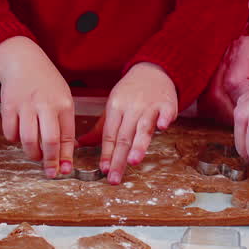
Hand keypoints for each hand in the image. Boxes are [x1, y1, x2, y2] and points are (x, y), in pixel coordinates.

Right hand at [0, 36, 75, 177]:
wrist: (22, 60)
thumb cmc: (45, 83)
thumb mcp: (63, 97)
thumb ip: (65, 123)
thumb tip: (66, 153)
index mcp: (63, 103)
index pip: (67, 136)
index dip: (66, 157)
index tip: (65, 170)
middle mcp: (46, 104)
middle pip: (49, 141)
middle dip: (50, 162)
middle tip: (50, 173)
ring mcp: (26, 105)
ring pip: (28, 140)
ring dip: (32, 154)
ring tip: (35, 155)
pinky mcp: (8, 106)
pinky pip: (10, 133)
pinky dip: (14, 140)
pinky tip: (19, 135)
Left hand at [78, 62, 176, 183]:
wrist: (153, 70)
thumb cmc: (131, 92)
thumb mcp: (113, 106)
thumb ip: (100, 129)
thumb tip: (80, 145)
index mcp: (115, 108)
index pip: (109, 134)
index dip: (106, 152)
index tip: (104, 169)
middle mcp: (131, 108)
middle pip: (124, 136)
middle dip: (119, 159)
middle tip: (114, 177)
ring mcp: (149, 105)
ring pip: (143, 127)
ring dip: (139, 145)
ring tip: (133, 161)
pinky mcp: (167, 103)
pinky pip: (166, 112)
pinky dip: (164, 119)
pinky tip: (162, 128)